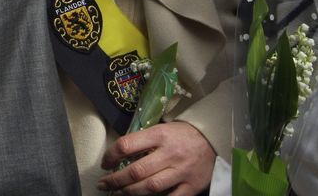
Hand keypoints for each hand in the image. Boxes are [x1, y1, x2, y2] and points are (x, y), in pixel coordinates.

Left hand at [97, 121, 215, 194]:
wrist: (213, 139)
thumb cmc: (181, 134)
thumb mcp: (161, 129)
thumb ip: (143, 140)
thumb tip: (119, 154)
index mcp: (159, 135)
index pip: (127, 145)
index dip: (111, 156)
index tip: (105, 163)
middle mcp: (170, 153)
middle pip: (136, 171)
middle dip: (116, 180)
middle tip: (104, 183)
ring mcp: (181, 171)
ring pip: (151, 187)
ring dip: (131, 192)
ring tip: (119, 193)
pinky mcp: (192, 186)